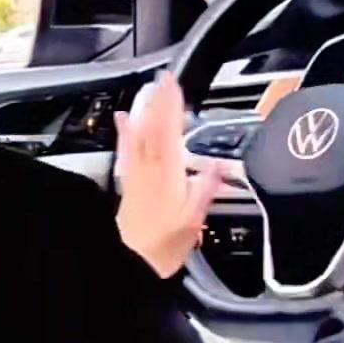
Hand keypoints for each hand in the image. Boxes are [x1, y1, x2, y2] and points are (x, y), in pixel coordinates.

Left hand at [115, 72, 224, 278]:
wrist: (132, 264)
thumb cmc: (163, 247)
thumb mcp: (194, 220)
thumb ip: (205, 189)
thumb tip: (218, 165)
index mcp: (168, 176)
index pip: (170, 132)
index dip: (172, 106)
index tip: (175, 85)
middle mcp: (149, 170)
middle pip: (154, 128)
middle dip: (160, 102)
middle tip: (165, 78)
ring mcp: (136, 175)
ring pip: (140, 135)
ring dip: (146, 110)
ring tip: (149, 90)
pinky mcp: (128, 184)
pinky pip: (126, 150)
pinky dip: (125, 132)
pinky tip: (124, 119)